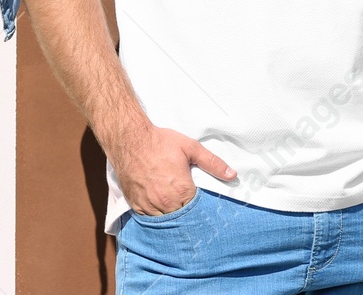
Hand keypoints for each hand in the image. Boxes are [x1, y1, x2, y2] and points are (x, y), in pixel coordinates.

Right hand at [107, 121, 235, 215]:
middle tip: (194, 215)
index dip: (203, 211)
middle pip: (183, 220)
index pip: (199, 211)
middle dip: (189, 218)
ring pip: (166, 223)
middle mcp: (166, 202)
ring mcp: (150, 206)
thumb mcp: (190, 147)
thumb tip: (232, 175)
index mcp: (182, 190)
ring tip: (179, 214)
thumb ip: (212, 163)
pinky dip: (157, 218)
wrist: (129, 139)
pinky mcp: (137, 205)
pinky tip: (163, 213)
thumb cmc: (160, 142)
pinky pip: (149, 220)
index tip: (206, 210)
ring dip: (173, 220)